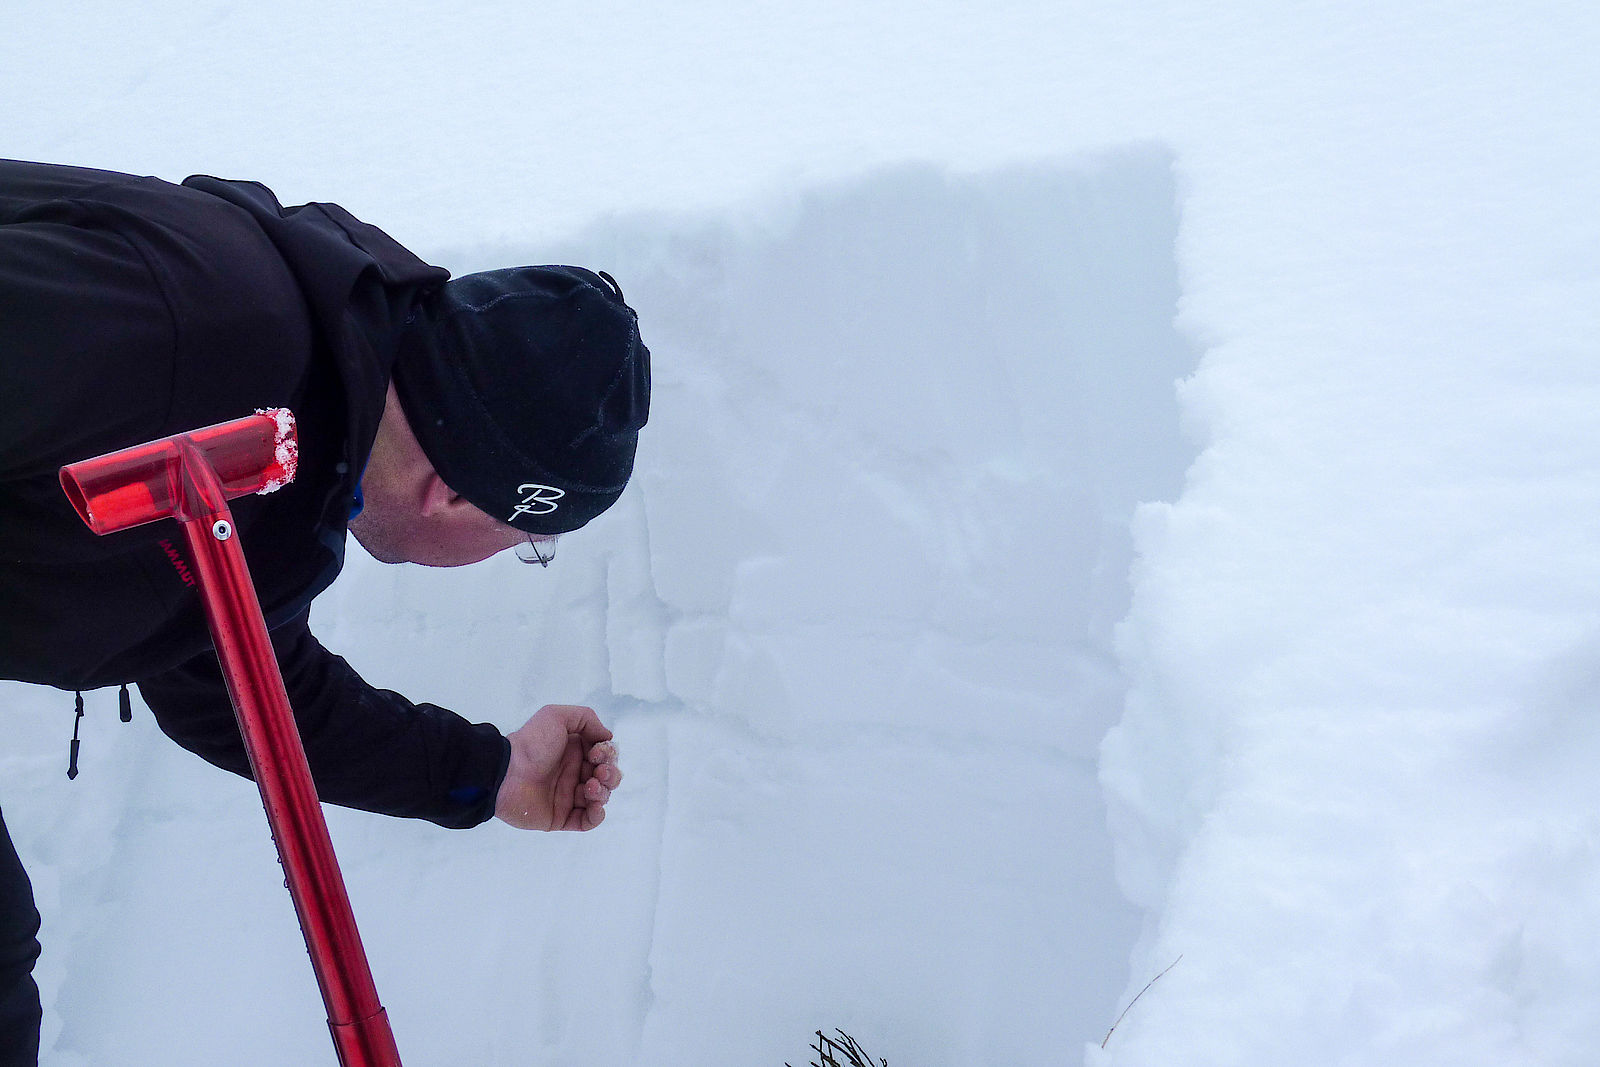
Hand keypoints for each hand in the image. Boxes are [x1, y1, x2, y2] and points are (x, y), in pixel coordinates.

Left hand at [495, 704, 620, 830]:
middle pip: (606, 777)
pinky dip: (597, 816)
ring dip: (603, 792)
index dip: (607, 755)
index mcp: (574, 752)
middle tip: (599, 772)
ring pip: (599, 798)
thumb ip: (587, 719)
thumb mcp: (557, 716)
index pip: (604, 756)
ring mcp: (568, 796)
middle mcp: (573, 773)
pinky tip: (596, 807)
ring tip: (589, 787)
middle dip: (610, 775)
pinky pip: (586, 821)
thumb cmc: (531, 743)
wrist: (506, 773)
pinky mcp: (561, 817)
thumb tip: (607, 738)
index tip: (596, 753)